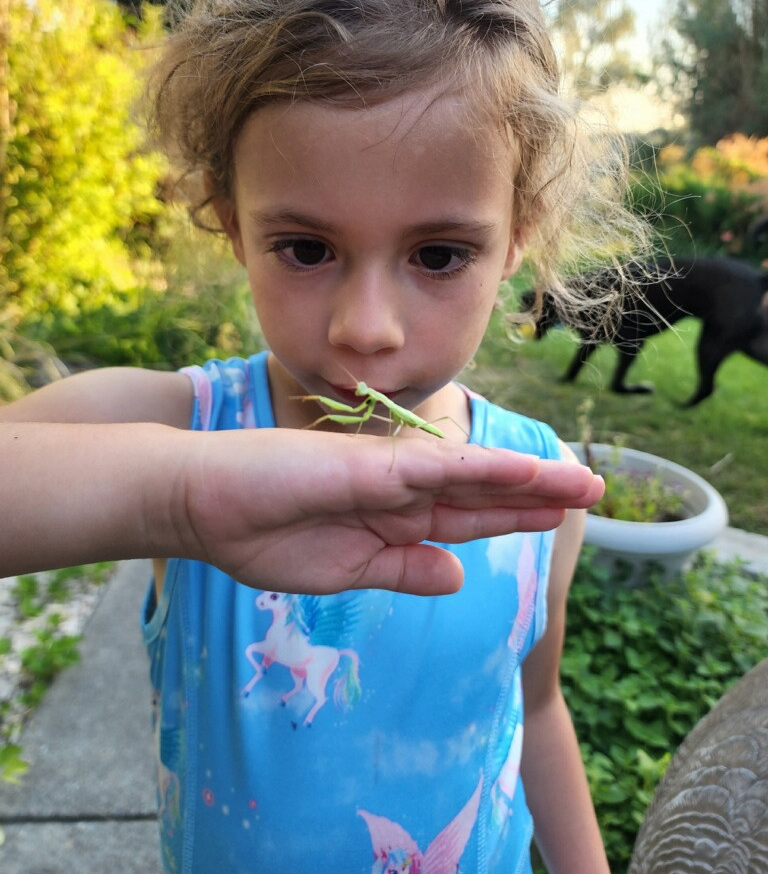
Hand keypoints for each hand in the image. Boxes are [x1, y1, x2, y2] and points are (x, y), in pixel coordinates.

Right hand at [177, 429, 603, 594]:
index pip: (467, 519)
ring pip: (472, 476)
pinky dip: (484, 470)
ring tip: (582, 480)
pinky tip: (526, 471)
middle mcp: (399, 492)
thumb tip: (458, 577)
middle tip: (595, 488)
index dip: (515, 515)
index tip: (560, 514)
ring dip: (529, 477)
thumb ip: (402, 571)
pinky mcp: (367, 468)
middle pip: (483, 493)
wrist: (201, 506)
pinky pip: (437, 469)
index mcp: (393, 520)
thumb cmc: (260, 536)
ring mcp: (386, 476)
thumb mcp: (344, 572)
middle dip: (538, 493)